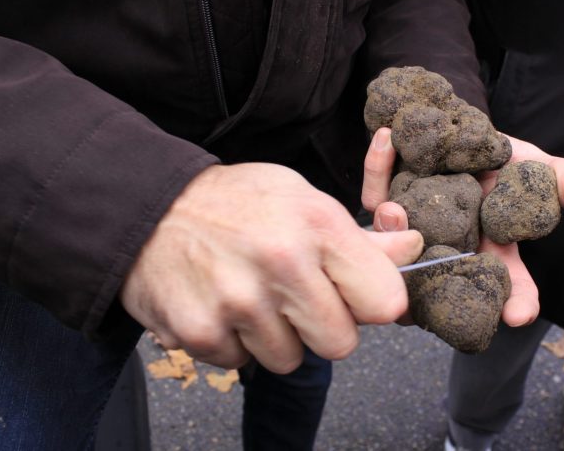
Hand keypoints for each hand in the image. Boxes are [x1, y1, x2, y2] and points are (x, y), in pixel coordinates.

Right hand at [120, 163, 423, 372]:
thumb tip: (413, 248)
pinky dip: (235, 342)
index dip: (371, 302)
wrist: (150, 206)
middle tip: (295, 296)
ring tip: (252, 294)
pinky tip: (222, 304)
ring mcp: (239, 302)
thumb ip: (359, 239)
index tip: (353, 294)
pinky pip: (242, 363)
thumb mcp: (303, 199)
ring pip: (290, 359)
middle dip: (323, 326)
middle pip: (340, 343)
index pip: (385, 302)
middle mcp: (283, 264)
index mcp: (318, 225)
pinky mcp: (200, 332)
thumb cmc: (238, 203)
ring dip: (276, 336)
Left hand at [362, 128, 563, 325]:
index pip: (508, 286)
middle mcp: (449, 250)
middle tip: (426, 272)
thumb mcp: (529, 167)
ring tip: (395, 210)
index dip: (516, 302)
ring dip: (394, 230)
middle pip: (440, 281)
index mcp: (488, 252)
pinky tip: (388, 139)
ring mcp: (412, 230)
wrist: (457, 132)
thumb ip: (554, 180)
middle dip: (430, 283)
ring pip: (396, 247)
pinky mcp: (384, 199)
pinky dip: (378, 168)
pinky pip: (374, 192)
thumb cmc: (498, 160)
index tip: (519, 314)